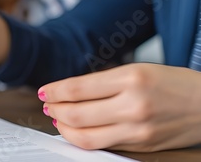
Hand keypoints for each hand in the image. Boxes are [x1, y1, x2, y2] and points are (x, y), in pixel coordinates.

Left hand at [38, 63, 200, 151]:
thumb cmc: (174, 83)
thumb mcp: (138, 70)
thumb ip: (103, 83)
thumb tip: (69, 92)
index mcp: (130, 79)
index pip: (77, 88)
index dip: (54, 91)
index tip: (45, 91)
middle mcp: (133, 105)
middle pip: (75, 114)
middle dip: (54, 110)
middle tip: (48, 105)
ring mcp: (137, 130)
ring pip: (84, 137)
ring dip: (63, 128)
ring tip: (57, 119)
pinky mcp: (141, 147)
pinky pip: (102, 146)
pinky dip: (83, 138)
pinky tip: (77, 130)